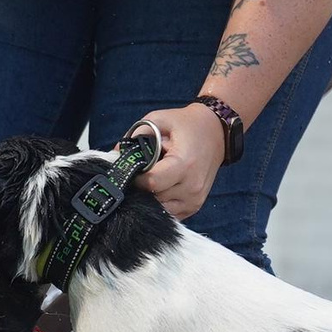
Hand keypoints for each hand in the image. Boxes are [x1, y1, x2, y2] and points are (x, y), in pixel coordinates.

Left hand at [133, 102, 226, 219]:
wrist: (216, 133)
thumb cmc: (187, 125)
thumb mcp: (160, 119)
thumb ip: (136, 135)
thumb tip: (115, 155)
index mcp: (184, 164)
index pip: (151, 183)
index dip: (136, 178)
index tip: (133, 169)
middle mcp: (191, 186)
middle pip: (153, 198)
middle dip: (142, 188)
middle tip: (142, 172)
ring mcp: (194, 200)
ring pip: (159, 208)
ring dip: (151, 197)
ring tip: (154, 178)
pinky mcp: (194, 207)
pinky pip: (169, 212)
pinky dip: (160, 202)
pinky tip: (161, 186)